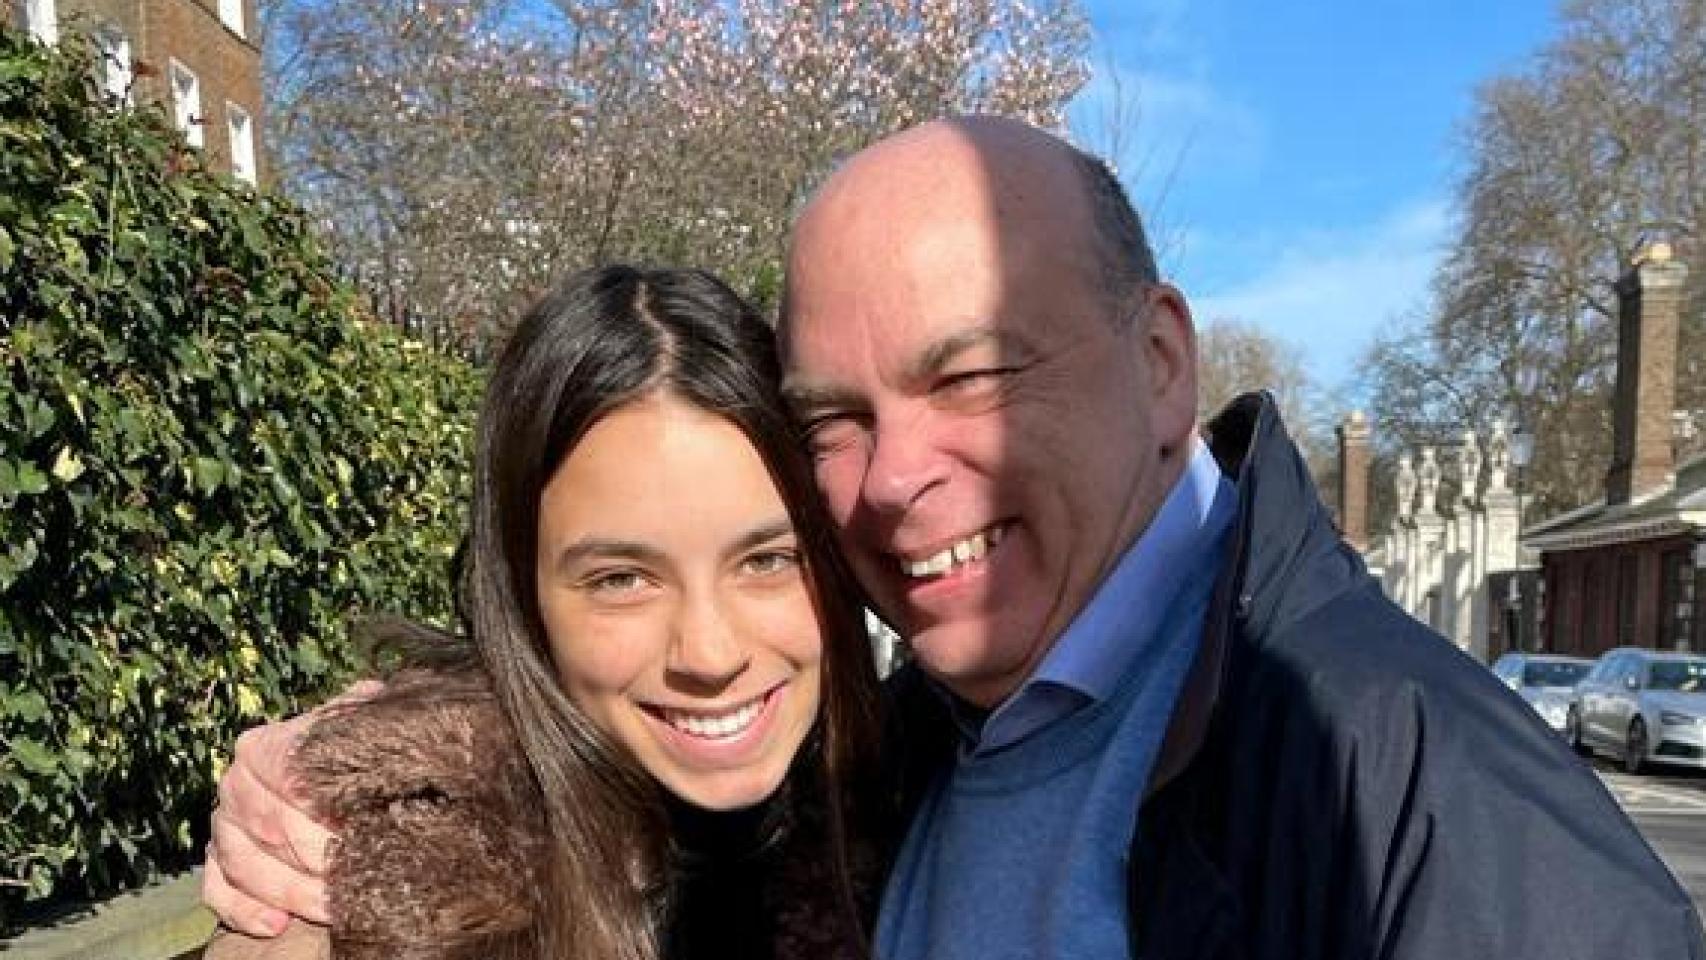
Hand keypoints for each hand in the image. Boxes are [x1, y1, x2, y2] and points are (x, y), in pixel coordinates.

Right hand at [202, 680, 382, 935]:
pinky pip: (218, 890)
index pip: (285, 777)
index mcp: (264, 747)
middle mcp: (234, 784)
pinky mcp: (218, 861)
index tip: (360, 829)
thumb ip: (366, 714)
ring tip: (333, 908)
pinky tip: (277, 925)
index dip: (323, 807)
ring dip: (291, 891)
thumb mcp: (363, 724)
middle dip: (318, 859)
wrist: (329, 776)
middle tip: (359, 880)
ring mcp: (221, 825)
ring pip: (244, 864)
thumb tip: (378, 699)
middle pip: (270, 829)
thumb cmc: (353, 752)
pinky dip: (244, 910)